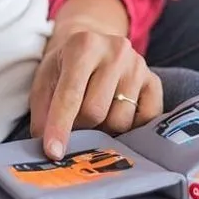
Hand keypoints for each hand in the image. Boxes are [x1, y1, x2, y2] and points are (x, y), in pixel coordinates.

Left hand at [28, 28, 162, 159]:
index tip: (53, 153)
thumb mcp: (44, 82)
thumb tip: (51, 151)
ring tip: (98, 115)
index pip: (70, 95)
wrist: (94, 47)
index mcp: (83, 46)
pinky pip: (144, 122)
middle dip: (81, 127)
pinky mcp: (154, 82)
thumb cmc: (65, 68)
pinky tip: (117, 117)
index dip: (60, 127)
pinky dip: (129, 130)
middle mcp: (116, 51)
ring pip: (120, 121)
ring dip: (104, 129)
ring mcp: (138, 66)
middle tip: (75, 122)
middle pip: (96, 112)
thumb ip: (43, 114)